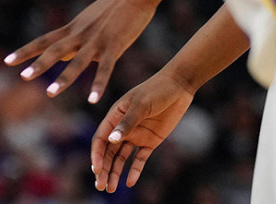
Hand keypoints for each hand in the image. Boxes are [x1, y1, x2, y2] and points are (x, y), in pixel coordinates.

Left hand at [4, 0, 155, 102]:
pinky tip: (93, 100)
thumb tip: (62, 57)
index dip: (25, 51)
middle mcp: (80, 34)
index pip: (44, 40)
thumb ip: (76, 39)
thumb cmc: (114, 8)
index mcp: (73, 28)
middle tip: (22, 77)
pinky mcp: (115, 45)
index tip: (7, 61)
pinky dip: (98, 84)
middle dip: (38, 64)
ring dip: (63, 78)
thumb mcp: (89, 22)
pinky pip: (105, 68)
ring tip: (50, 92)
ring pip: (77, 61)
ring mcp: (97, 40)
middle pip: (55, 50)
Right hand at [91, 71, 193, 192]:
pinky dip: (135, 170)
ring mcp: (136, 135)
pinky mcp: (151, 141)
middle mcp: (122, 128)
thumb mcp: (141, 105)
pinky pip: (140, 159)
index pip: (100, 139)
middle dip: (103, 169)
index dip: (97, 155)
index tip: (96, 170)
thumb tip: (111, 140)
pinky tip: (129, 182)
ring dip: (115, 172)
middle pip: (108, 152)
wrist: (179, 87)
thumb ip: (127, 123)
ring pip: (121, 158)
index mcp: (114, 116)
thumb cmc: (156, 90)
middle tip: (100, 186)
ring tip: (110, 189)